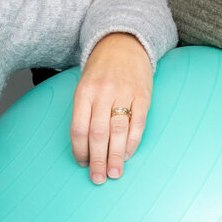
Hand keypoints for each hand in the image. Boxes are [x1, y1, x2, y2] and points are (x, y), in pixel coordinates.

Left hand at [70, 32, 152, 184]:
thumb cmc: (100, 70)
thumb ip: (84, 112)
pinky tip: (128, 154)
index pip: (78, 128)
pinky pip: (138, 123)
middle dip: (98, 160)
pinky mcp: (143, 94)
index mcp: (84, 91)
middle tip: (98, 178)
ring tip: (114, 173)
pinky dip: (133, 142)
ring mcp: (124, 92)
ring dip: (116, 156)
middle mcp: (103, 92)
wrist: (124, 42)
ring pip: (118, 131)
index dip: (79, 151)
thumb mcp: (84, 85)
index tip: (82, 164)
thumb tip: (86, 148)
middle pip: (98, 133)